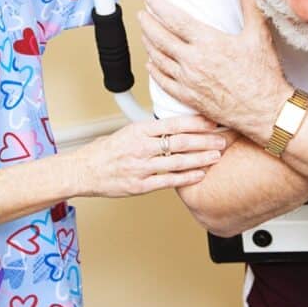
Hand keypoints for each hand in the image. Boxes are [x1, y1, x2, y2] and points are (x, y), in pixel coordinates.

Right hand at [75, 115, 225, 197]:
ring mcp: (142, 167)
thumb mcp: (128, 131)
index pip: (174, 124)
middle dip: (205, 140)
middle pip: (181, 142)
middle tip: (222, 139)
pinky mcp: (141, 185)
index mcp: (139, 130)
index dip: (197, 122)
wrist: (85, 171)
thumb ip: (151, 130)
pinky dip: (187, 177)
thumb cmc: (106, 151)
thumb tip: (176, 126)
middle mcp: (141, 147)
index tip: (213, 120)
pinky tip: (200, 174)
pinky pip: (169, 181)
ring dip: (201, 158)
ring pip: (178, 161)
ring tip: (217, 156)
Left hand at [139, 0, 291, 139]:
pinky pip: (164, 82)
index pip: (175, 19)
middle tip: (142, 14)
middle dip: (147, 23)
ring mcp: (189, 81)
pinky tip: (151, 64)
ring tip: (144, 34)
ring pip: (158, 59)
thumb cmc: (263, 76)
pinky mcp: (189, 98)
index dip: (159, 6)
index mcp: (208, 43)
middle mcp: (193, 61)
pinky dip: (154, 71)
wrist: (266, 111)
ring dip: (148, 44)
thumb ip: (250, 8)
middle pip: (160, 38)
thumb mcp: (259, 36)